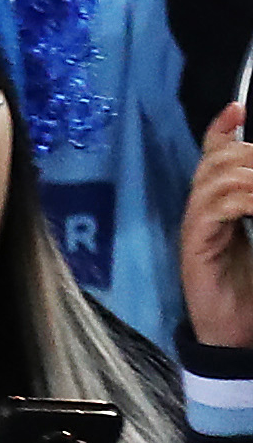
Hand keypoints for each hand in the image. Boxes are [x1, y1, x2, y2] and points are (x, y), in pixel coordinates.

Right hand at [186, 101, 252, 353]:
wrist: (237, 334)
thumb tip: (251, 171)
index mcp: (219, 206)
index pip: (213, 156)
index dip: (220, 130)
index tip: (237, 108)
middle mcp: (203, 211)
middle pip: (218, 161)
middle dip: (250, 154)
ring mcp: (197, 227)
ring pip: (216, 178)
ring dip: (251, 175)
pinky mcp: (196, 245)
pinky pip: (215, 207)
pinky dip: (244, 198)